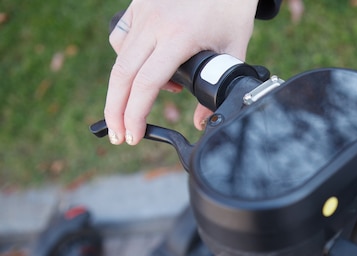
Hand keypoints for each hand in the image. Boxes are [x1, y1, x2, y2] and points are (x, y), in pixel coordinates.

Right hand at [104, 0, 258, 144]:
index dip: (136, 114)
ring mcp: (143, 11)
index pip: (148, 83)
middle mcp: (155, 23)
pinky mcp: (138, 5)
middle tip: (118, 136)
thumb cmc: (232, 7)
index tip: (133, 136)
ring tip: (143, 101)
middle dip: (116, 111)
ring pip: (120, 58)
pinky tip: (144, 68)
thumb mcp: (234, 49)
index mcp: (180, 36)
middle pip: (122, 75)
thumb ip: (219, 87)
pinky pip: (122, 38)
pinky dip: (127, 60)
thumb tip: (202, 122)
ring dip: (124, 87)